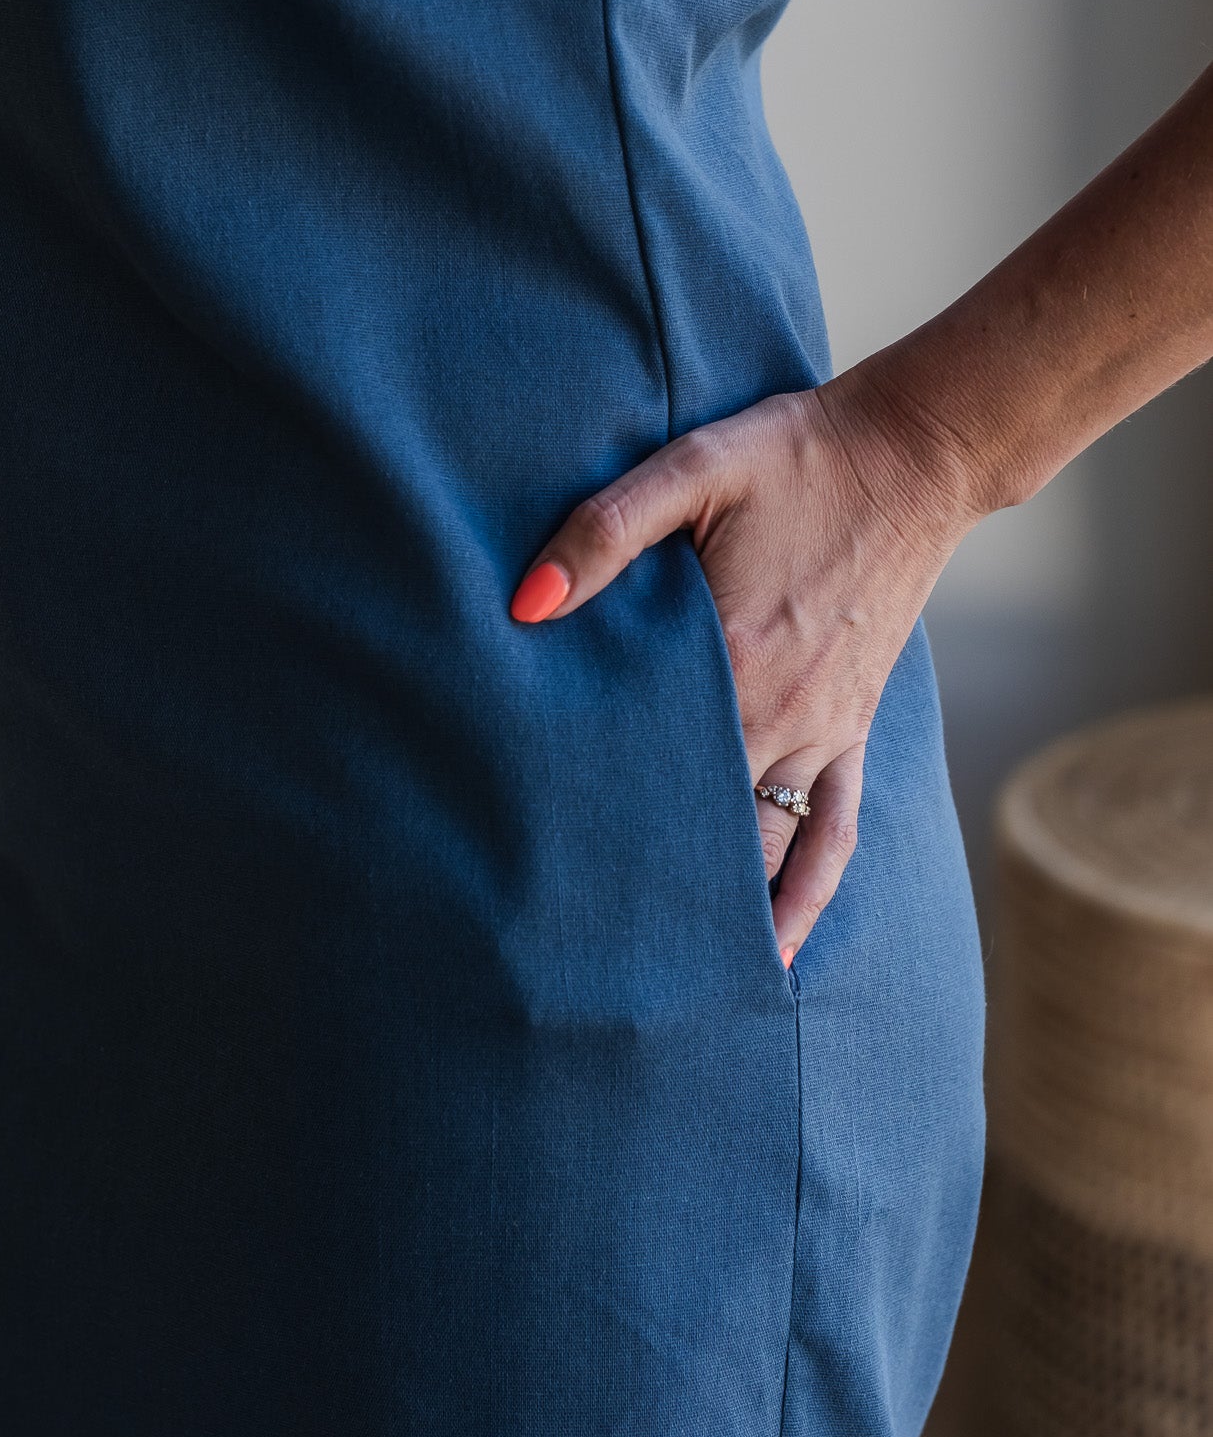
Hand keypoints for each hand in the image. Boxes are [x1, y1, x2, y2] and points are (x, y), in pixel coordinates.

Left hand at [509, 374, 972, 962]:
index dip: (587, 825)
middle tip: (571, 958)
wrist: (913, 455)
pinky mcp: (851, 732)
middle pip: (695, 826)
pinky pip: (832, 837)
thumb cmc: (792, 458)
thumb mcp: (694, 467)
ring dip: (713, 910)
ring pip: (759, 847)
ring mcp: (821, 733)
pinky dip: (804, 898)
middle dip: (639, 885)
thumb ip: (605, 532)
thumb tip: (523, 602)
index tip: (530, 881)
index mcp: (730, 659)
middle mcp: (776, 715)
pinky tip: (773, 953)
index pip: (643, 769)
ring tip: (654, 980)